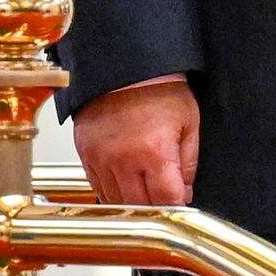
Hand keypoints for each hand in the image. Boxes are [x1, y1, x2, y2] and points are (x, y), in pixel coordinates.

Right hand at [74, 75, 198, 207]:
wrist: (125, 68)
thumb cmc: (159, 89)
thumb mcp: (189, 123)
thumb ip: (189, 163)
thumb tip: (184, 193)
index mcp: (154, 151)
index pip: (167, 200)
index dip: (177, 206)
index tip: (180, 203)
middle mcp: (124, 158)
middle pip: (141, 207)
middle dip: (156, 208)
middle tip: (163, 198)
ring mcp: (102, 158)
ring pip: (117, 202)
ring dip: (133, 203)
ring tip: (144, 188)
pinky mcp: (86, 155)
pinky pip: (98, 188)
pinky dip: (112, 192)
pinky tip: (124, 182)